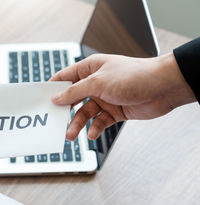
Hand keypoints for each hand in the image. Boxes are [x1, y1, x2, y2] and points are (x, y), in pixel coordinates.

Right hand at [50, 53, 195, 140]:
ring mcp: (105, 98)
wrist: (163, 87)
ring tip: (70, 136)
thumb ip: (74, 91)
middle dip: (64, 111)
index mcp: (89, 68)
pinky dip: (95, 128)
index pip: (65, 77)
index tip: (40, 100)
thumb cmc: (133, 76)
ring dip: (77, 124)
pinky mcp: (114, 111)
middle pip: (73, 98)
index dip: (53, 88)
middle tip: (53, 122)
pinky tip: (93, 134)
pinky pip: (99, 121)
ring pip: (84, 113)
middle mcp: (95, 83)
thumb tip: (56, 97)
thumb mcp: (98, 82)